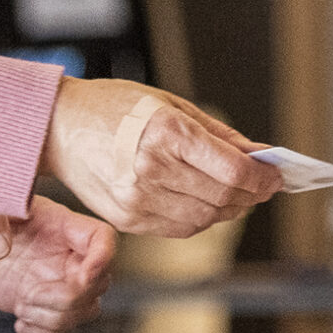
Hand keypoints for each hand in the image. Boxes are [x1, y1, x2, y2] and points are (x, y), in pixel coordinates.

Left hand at [0, 195, 116, 332]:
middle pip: (100, 282)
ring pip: (86, 309)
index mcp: (54, 222)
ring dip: (58, 319)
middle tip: (29, 296)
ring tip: (21, 307)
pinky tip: (19, 322)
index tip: (80, 276)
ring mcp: (50, 279)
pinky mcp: (35, 302)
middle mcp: (60, 252)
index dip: (102, 259)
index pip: (101, 238)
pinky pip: (62, 329)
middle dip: (71, 298)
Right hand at [39, 77, 280, 236]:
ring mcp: (138, 199)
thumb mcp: (170, 104)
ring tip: (232, 194)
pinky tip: (203, 202)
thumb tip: (258, 155)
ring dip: (228, 210)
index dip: (263, 178)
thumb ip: (218, 134)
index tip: (275, 176)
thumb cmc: (112, 107)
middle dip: (251, 195)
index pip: (233, 170)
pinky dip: (201, 219)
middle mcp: (152, 169)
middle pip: (224, 198)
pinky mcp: (128, 219)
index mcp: (166, 132)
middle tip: (260, 185)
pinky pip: (180, 228)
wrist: (58, 127)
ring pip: (205, 219)